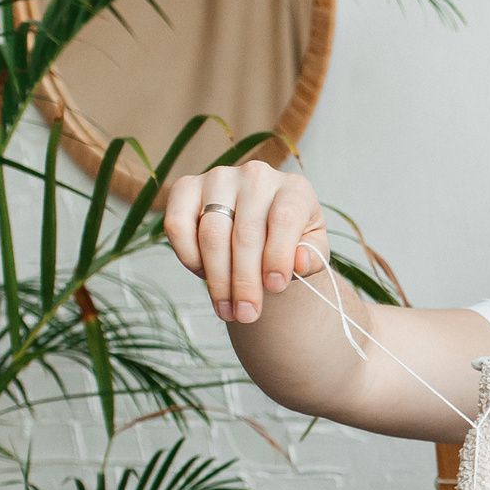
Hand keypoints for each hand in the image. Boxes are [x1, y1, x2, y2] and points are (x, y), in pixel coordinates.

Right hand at [161, 161, 326, 323]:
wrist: (262, 230)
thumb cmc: (292, 242)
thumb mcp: (312, 250)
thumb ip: (312, 257)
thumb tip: (300, 262)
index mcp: (294, 188)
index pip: (284, 219)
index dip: (278, 256)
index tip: (275, 288)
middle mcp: (255, 175)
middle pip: (245, 234)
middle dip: (245, 282)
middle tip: (247, 315)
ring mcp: (218, 178)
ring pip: (211, 234)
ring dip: (217, 279)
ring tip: (227, 310)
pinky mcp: (186, 187)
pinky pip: (177, 225)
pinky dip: (189, 257)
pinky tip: (205, 277)